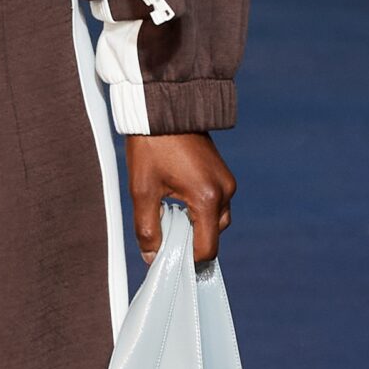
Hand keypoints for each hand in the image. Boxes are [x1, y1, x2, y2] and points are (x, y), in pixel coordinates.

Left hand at [124, 133, 235, 265]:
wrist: (163, 109)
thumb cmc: (151, 146)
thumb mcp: (142, 191)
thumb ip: (147, 228)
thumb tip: (152, 257)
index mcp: (207, 198)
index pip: (206, 248)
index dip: (186, 259)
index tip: (166, 258)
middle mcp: (224, 191)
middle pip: (213, 236)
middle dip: (190, 241)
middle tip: (163, 234)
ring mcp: (226, 181)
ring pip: (215, 220)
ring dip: (195, 225)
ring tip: (167, 216)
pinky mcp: (222, 173)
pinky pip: (215, 203)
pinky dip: (199, 210)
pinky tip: (176, 202)